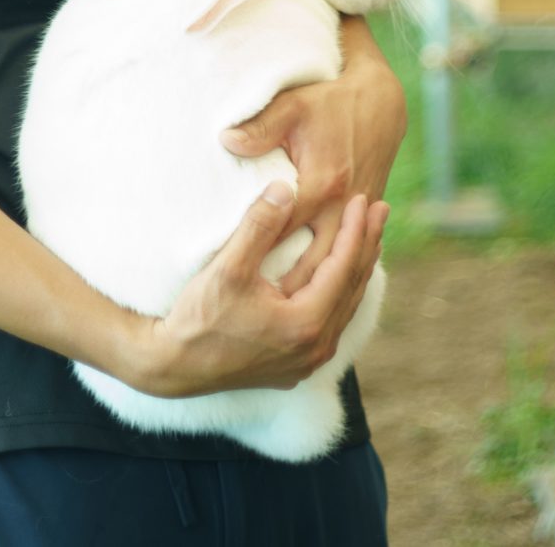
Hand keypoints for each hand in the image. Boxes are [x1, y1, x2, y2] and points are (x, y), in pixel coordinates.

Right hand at [128, 184, 387, 398]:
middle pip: (353, 288)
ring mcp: (307, 361)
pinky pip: (331, 322)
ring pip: (345, 307)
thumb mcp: (228, 268)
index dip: (356, 229)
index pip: (343, 267)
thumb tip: (285, 188)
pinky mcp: (295, 366)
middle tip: (381, 209)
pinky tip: (339, 279)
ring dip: (357, 269)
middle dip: (367, 245)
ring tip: (368, 239)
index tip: (365, 198)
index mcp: (306, 324)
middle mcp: (315, 347)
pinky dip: (340, 293)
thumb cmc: (199, 319)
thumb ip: (259, 226)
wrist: (173, 367)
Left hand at [222, 35, 407, 293]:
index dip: (262, 259)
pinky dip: (331, 273)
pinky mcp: (364, 215)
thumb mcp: (293, 106)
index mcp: (322, 184)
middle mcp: (343, 206)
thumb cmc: (331, 102)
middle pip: (314, 262)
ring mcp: (357, 214)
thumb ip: (260, 127)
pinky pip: (347, 253)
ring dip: (313, 289)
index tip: (235, 285)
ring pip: (335, 265)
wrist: (382, 103)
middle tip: (255, 318)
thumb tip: (226, 140)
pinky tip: (311, 292)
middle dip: (289, 291)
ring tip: (280, 317)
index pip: (286, 233)